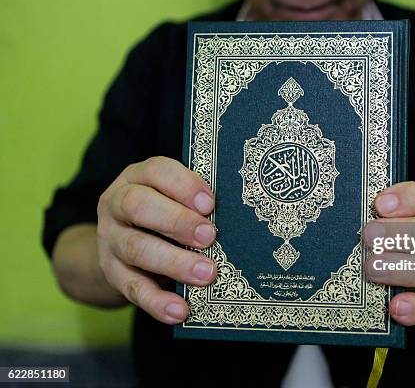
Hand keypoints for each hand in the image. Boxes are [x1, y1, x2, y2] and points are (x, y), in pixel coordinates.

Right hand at [96, 156, 216, 323]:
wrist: (120, 242)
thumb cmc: (163, 213)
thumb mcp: (175, 199)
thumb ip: (196, 203)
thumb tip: (235, 217)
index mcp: (139, 177)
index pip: (157, 171)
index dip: (183, 185)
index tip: (210, 204)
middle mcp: (117, 203)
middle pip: (139, 206)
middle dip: (177, 221)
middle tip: (209, 237)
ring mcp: (111, 239)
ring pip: (137, 248)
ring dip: (174, 262)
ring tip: (206, 275)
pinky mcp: (112, 272)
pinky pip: (132, 288)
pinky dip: (157, 301)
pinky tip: (180, 310)